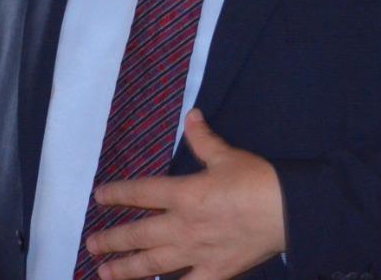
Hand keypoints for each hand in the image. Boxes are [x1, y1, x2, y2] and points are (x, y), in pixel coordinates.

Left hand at [84, 110, 284, 279]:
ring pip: (153, 265)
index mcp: (183, 194)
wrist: (289, 212)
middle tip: (91, 244)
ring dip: (126, 269)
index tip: (98, 197)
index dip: (116, 194)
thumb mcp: (226, 155)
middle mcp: (183, 226)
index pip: (140, 193)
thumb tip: (191, 116)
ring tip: (104, 273)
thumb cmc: (257, 180)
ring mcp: (197, 253)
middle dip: (111, 240)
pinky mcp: (216, 272)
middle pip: (138, 234)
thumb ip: (203, 139)